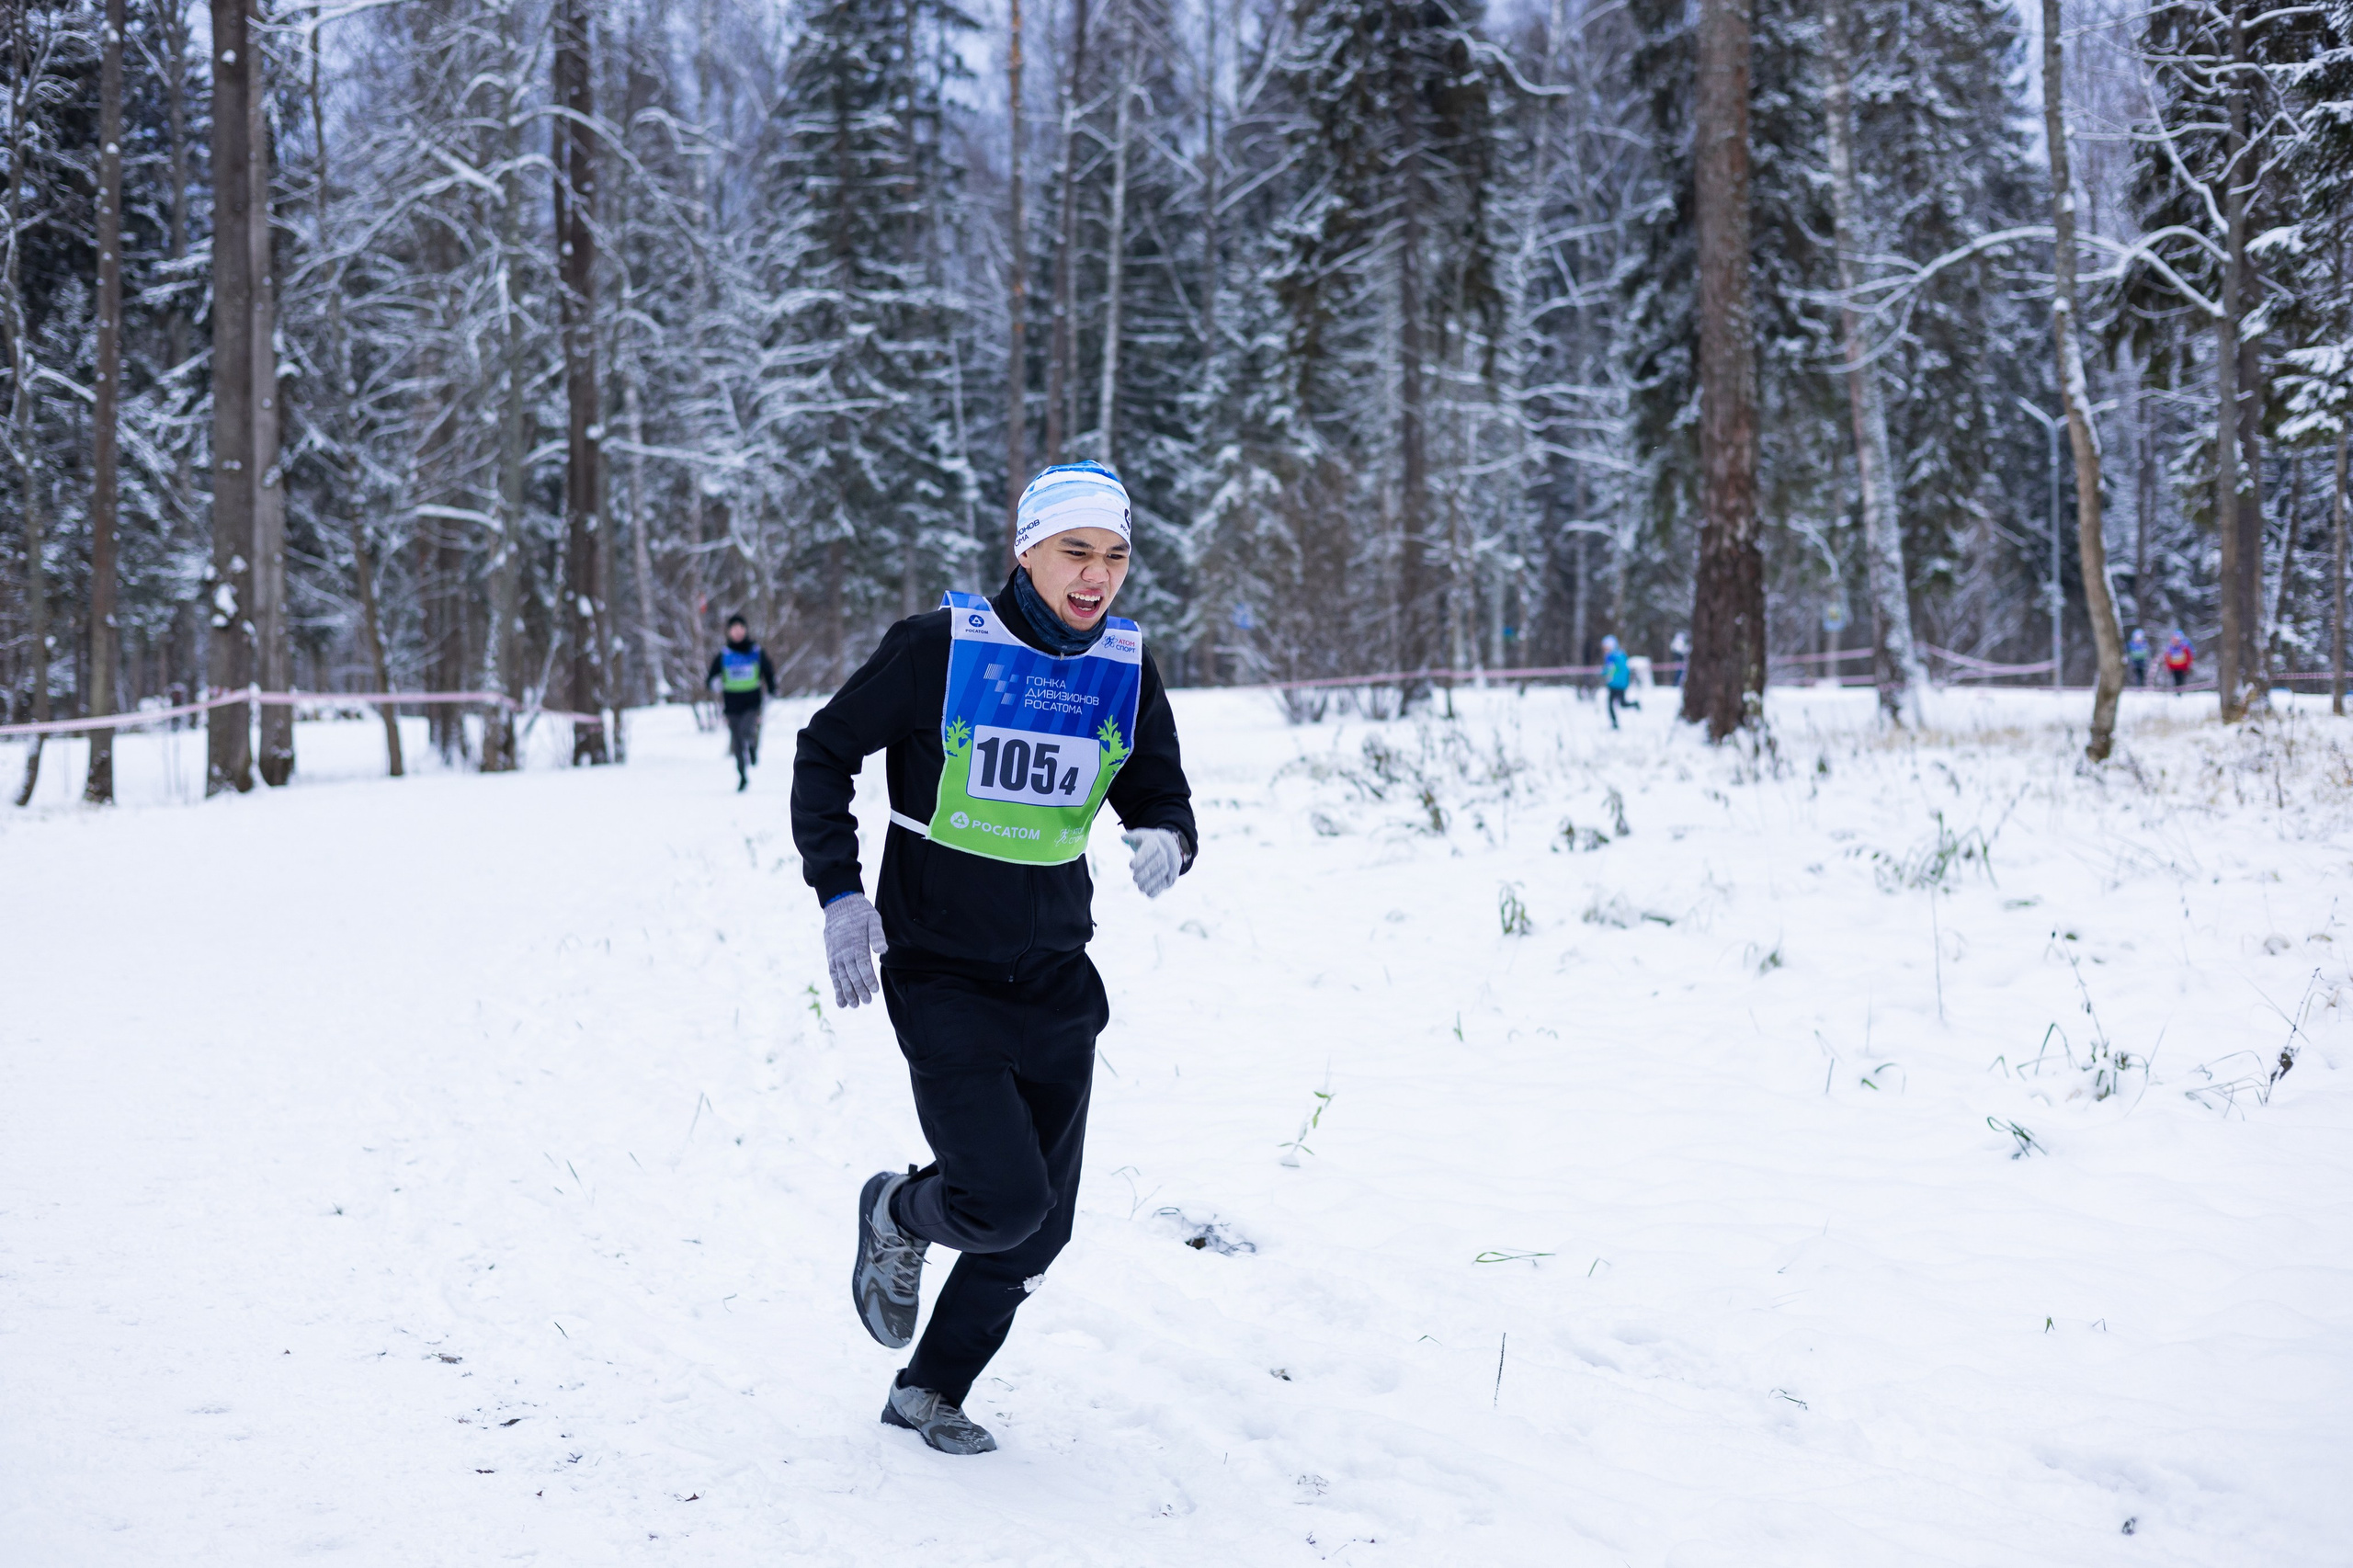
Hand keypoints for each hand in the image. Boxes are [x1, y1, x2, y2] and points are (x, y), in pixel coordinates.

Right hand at [824, 893, 887, 1007]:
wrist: (840, 905)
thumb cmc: (860, 913)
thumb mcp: (873, 918)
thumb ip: (877, 935)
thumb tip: (882, 951)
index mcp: (856, 944)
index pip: (862, 965)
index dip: (868, 979)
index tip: (874, 990)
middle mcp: (844, 952)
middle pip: (852, 975)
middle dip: (859, 990)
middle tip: (867, 1002)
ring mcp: (836, 955)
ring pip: (841, 977)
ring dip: (847, 992)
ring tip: (853, 1006)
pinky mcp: (831, 956)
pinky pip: (833, 974)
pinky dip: (836, 988)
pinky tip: (840, 1000)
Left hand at [1122, 828, 1183, 898]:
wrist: (1171, 846)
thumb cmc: (1150, 842)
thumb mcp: (1142, 836)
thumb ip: (1131, 837)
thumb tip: (1123, 837)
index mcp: (1155, 842)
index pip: (1149, 850)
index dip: (1140, 859)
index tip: (1131, 866)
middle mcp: (1166, 852)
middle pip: (1157, 863)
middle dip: (1145, 872)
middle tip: (1135, 878)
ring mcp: (1171, 864)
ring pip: (1162, 874)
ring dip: (1151, 883)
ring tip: (1140, 887)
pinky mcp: (1172, 875)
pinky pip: (1166, 883)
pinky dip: (1158, 890)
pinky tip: (1148, 894)